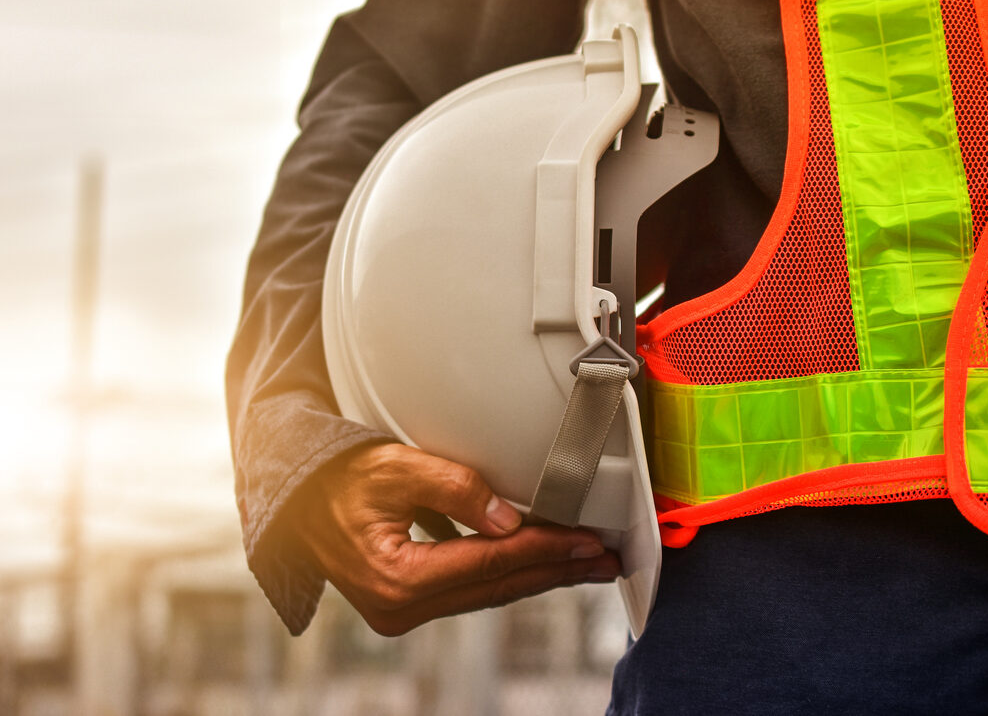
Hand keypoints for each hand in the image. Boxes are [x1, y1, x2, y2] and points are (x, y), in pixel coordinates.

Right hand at [289, 442, 621, 635]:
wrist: (293, 498)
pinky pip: (469, 590)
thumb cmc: (337, 477)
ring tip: (585, 564)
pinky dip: (507, 575)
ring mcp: (401, 610)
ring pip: (487, 594)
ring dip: (538, 576)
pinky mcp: (404, 602)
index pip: (492, 563)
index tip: (588, 542)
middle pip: (497, 587)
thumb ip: (456, 489)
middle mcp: (400, 606)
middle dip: (556, 571)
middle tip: (605, 560)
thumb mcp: (395, 467)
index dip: (546, 550)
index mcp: (398, 578)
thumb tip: (510, 519)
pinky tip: (537, 564)